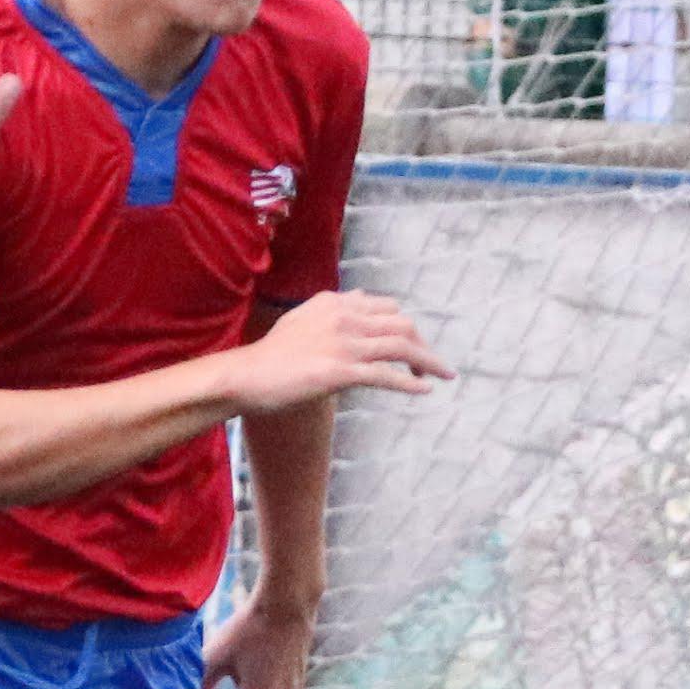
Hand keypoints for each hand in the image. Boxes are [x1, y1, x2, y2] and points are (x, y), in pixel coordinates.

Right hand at [217, 288, 448, 419]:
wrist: (246, 375)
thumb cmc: (272, 354)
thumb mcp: (304, 318)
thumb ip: (333, 309)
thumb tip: (359, 298)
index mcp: (336, 302)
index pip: (387, 308)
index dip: (408, 327)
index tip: (415, 346)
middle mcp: (344, 317)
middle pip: (402, 325)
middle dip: (423, 345)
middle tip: (435, 365)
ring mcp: (343, 343)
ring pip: (401, 348)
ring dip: (428, 362)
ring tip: (443, 375)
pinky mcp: (340, 371)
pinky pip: (387, 375)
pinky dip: (411, 383)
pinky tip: (425, 390)